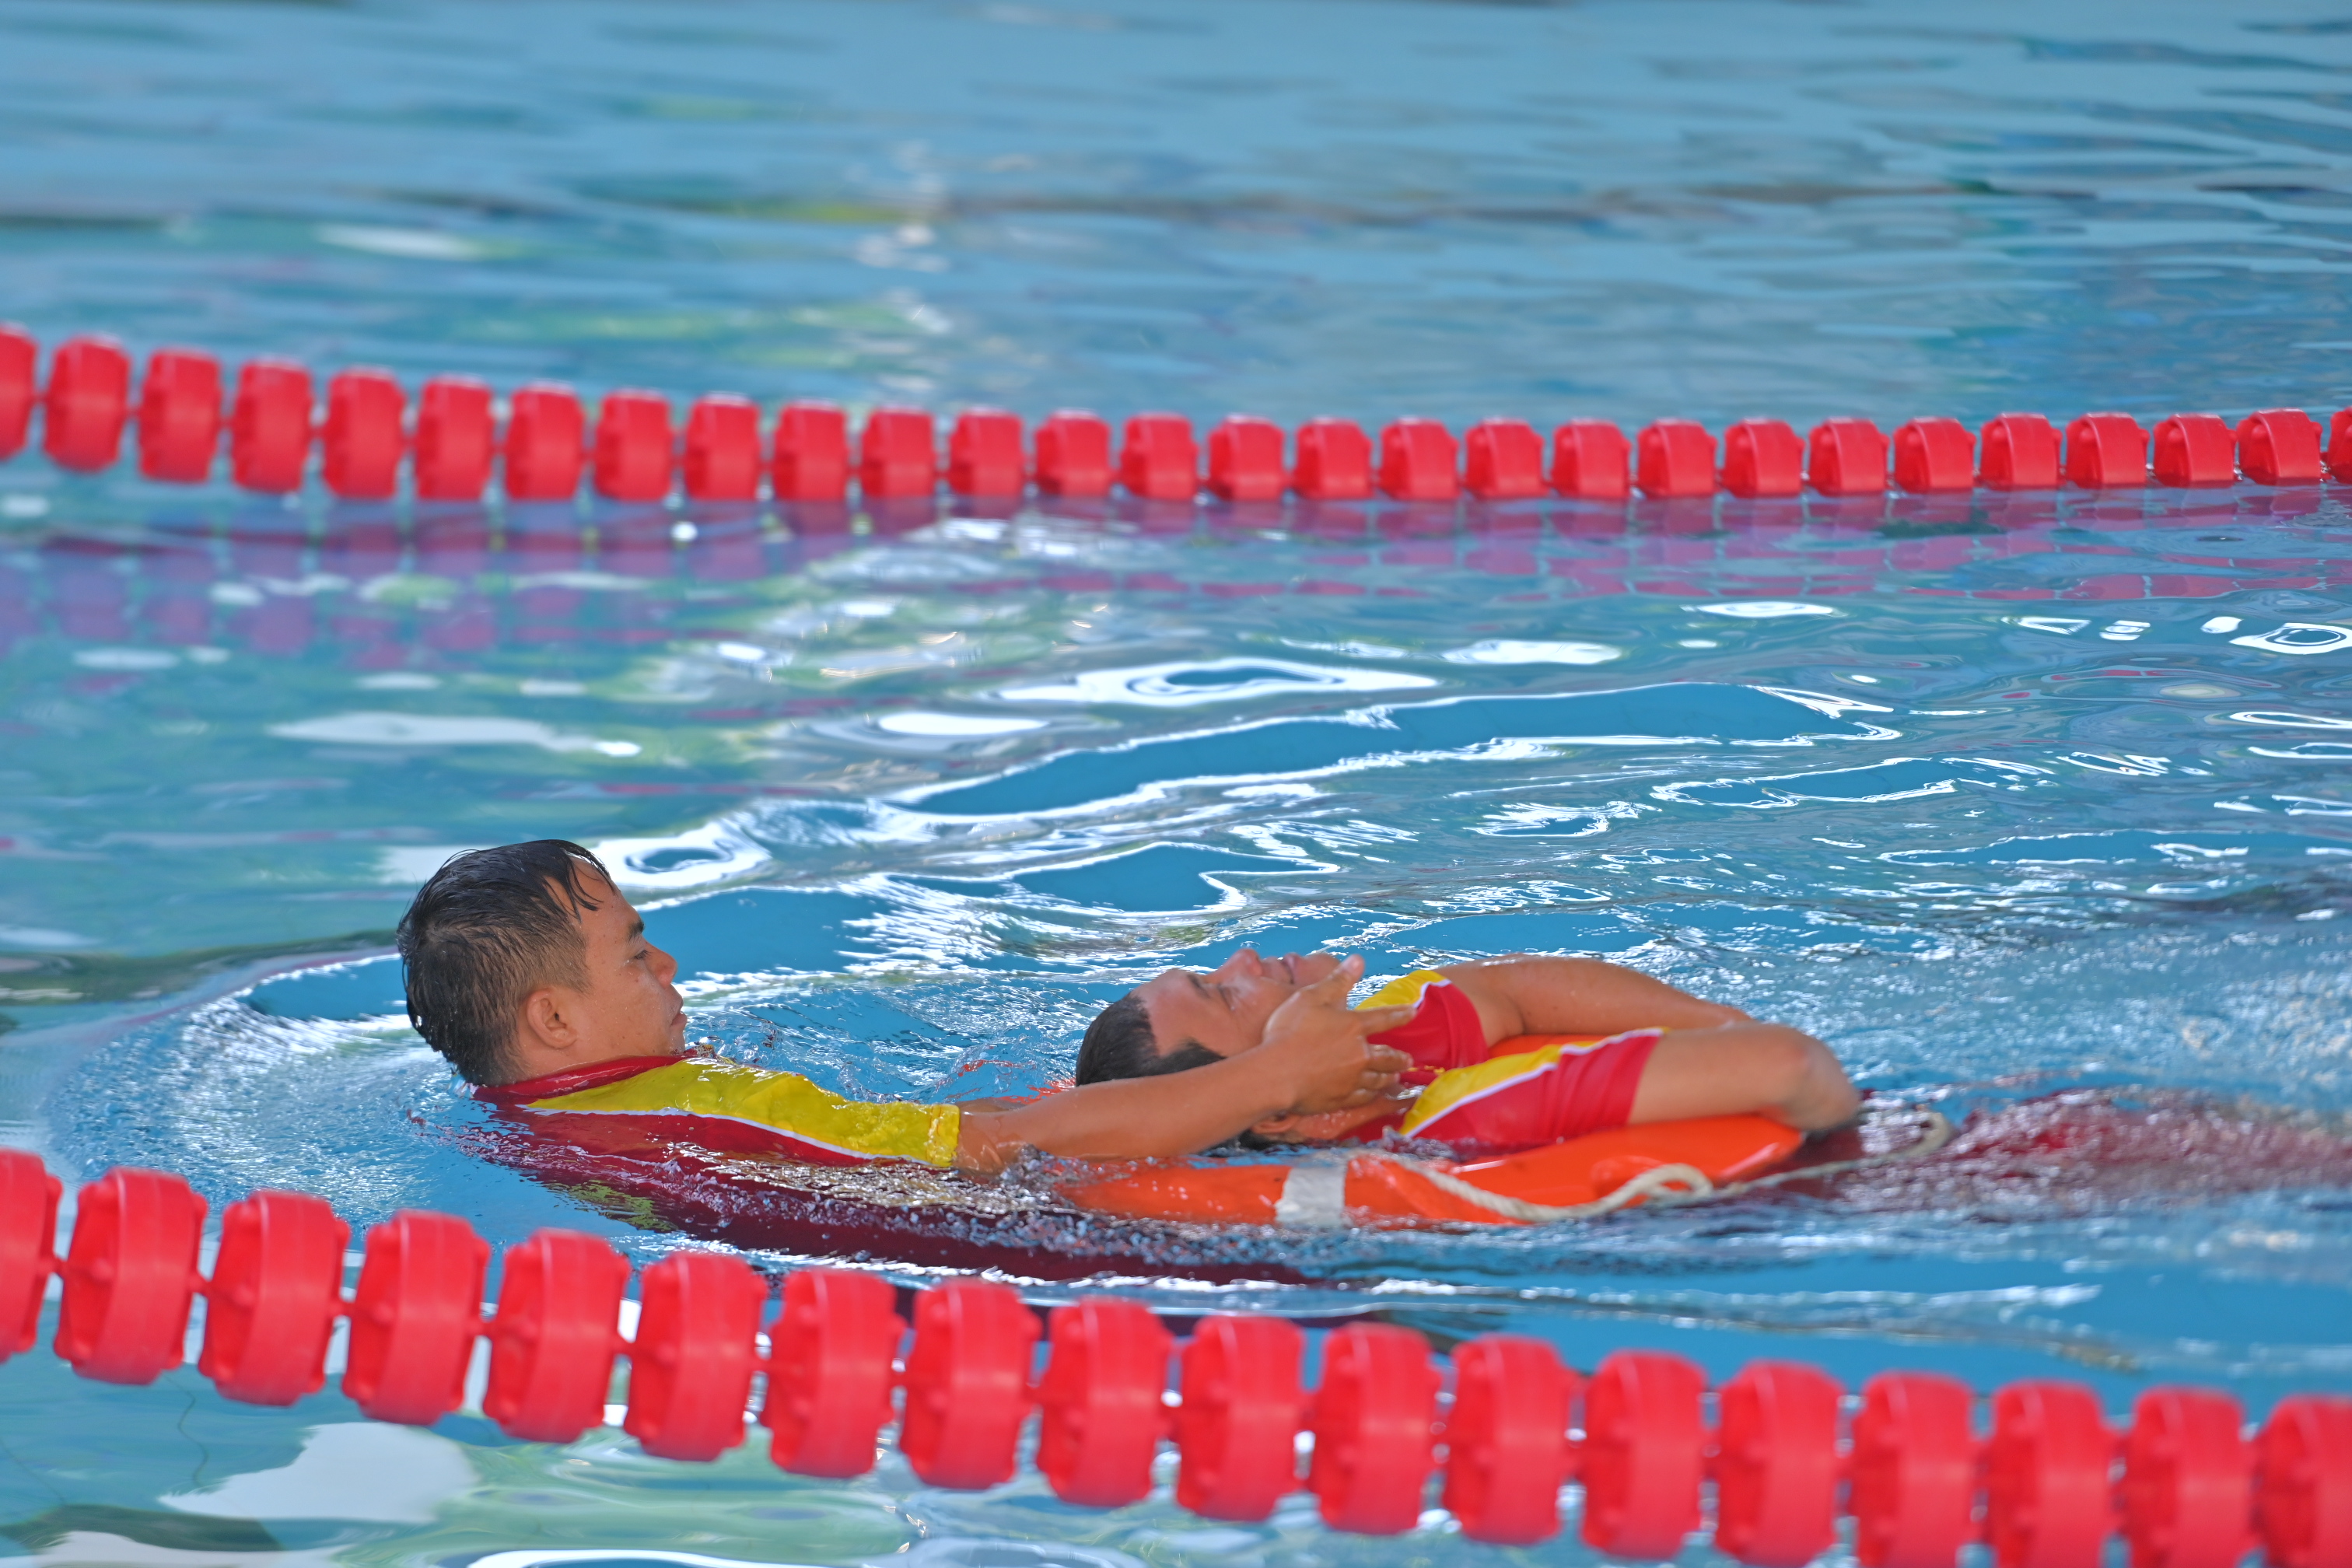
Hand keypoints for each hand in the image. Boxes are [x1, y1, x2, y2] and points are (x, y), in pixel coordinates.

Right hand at [1253, 954, 1414, 1114]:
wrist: (1275, 1075)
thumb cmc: (1288, 1032)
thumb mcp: (1310, 998)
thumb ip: (1337, 980)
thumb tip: (1359, 959)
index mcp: (1353, 1026)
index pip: (1384, 1018)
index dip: (1400, 1014)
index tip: (1412, 1013)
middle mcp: (1359, 1054)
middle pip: (1388, 1056)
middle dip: (1400, 1057)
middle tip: (1409, 1059)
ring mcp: (1352, 1080)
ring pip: (1379, 1079)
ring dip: (1389, 1077)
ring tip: (1396, 1077)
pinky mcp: (1341, 1099)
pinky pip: (1364, 1098)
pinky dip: (1372, 1095)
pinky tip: (1373, 1095)